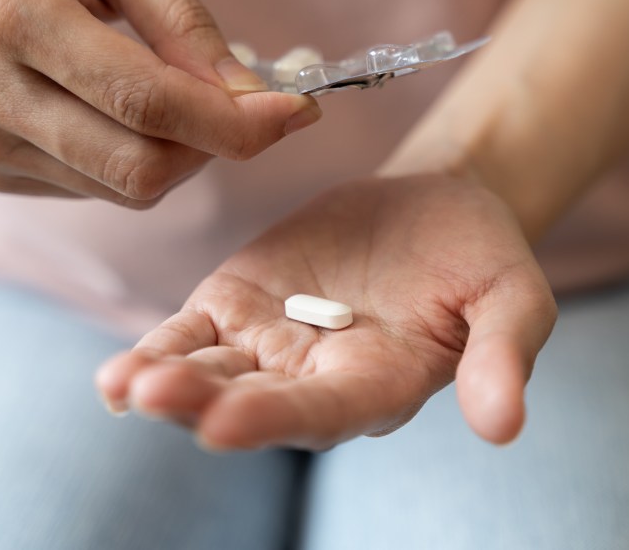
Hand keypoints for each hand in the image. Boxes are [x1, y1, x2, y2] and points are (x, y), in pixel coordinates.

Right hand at [0, 0, 319, 205]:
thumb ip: (186, 20)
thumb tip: (247, 95)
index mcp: (17, 14)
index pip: (147, 102)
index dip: (235, 121)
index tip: (297, 111)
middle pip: (140, 168)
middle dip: (214, 147)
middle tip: (241, 104)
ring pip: (126, 189)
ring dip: (180, 155)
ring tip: (175, 95)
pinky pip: (99, 189)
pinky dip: (137, 160)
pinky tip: (122, 112)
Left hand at [96, 175, 556, 449]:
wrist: (435, 201)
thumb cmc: (479, 255)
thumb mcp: (511, 297)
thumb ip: (501, 355)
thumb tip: (504, 425)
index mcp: (378, 383)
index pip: (323, 413)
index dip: (275, 420)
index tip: (226, 425)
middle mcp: (314, 377)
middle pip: (252, 399)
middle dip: (203, 403)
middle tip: (157, 396)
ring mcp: (269, 341)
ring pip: (212, 370)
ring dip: (167, 380)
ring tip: (126, 384)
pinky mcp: (237, 303)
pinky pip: (191, 334)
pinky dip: (157, 350)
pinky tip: (117, 374)